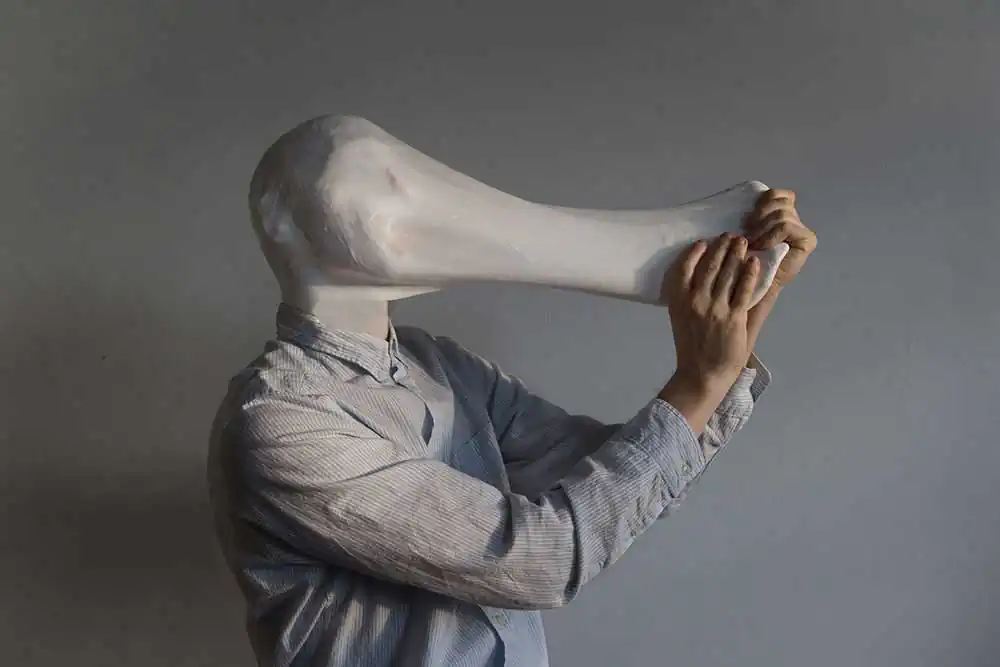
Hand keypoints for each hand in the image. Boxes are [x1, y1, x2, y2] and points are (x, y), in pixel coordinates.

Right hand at [662, 233, 759, 389]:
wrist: (702, 374)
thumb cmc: (693, 348)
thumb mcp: (683, 319)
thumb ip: (691, 297)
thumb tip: (704, 274)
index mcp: (679, 301)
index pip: (684, 269)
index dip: (694, 253)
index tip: (703, 242)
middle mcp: (695, 301)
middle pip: (710, 267)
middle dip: (721, 247)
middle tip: (731, 235)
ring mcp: (715, 309)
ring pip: (727, 274)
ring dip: (736, 254)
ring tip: (743, 242)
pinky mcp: (733, 317)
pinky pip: (743, 289)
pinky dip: (750, 273)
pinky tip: (754, 263)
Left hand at [742, 188, 816, 287]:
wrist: (749, 288)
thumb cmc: (741, 263)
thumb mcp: (740, 232)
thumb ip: (748, 213)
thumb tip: (748, 193)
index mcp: (779, 214)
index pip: (776, 193)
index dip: (761, 202)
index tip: (747, 220)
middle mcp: (794, 220)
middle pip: (780, 201)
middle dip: (760, 216)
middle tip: (749, 234)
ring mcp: (802, 231)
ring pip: (782, 213)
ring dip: (763, 228)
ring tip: (754, 243)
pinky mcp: (807, 241)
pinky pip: (786, 226)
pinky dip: (770, 235)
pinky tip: (762, 246)